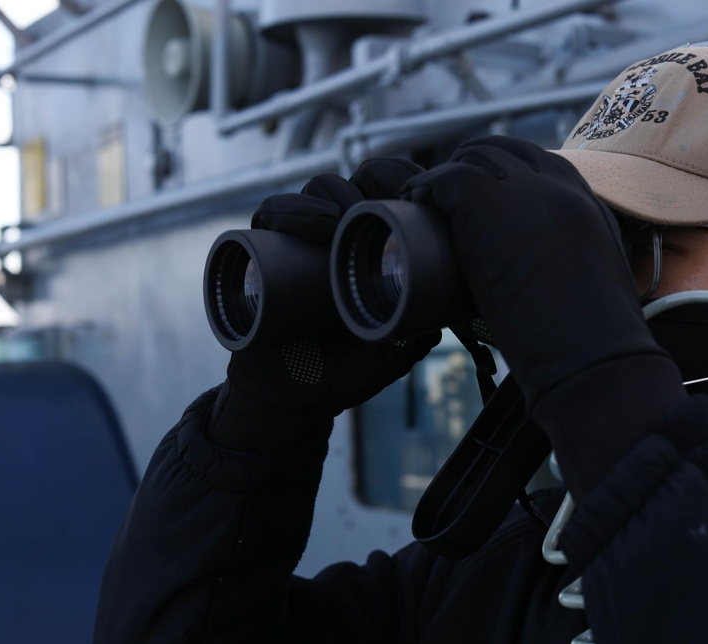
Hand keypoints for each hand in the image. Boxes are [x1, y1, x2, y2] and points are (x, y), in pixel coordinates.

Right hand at [210, 159, 440, 451]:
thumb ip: (419, 330)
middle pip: (356, 181)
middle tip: (389, 198)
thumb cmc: (343, 372)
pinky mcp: (260, 249)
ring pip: (317, 190)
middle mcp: (337, 235)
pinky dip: (290, 210)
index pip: (390, 194)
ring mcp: (299, 240)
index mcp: (372, 249)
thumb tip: (447, 310)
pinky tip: (317, 224)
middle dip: (374, 178)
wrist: (289, 401)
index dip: (403, 179)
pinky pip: (270, 214)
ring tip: (347, 219)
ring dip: (335, 194)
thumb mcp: (394, 351)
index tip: (419, 192)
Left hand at [402, 136, 685, 498]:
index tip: (487, 196)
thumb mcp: (597, 278)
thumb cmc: (597, 339)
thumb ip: (575, 257)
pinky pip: (444, 178)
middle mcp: (556, 184)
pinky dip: (425, 189)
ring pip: (473, 158)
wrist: (593, 352)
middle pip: (504, 152)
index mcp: (586, 201)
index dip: (507, 174)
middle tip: (449, 196)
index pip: (539, 163)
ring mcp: (520, 188)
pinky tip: (413, 204)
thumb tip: (550, 269)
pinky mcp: (485, 201)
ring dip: (447, 178)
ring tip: (426, 202)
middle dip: (473, 167)